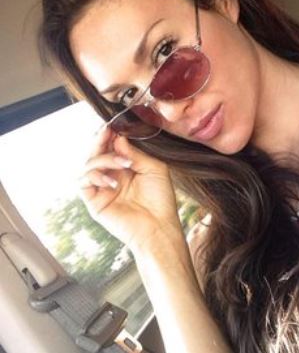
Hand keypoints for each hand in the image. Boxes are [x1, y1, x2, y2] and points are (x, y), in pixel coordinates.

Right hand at [79, 126, 182, 252]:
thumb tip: (118, 137)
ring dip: (104, 159)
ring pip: (88, 164)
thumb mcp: (154, 168)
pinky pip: (83, 182)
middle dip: (101, 140)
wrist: (159, 226)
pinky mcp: (95, 201)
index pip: (111, 146)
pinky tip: (113, 181)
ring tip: (124, 164)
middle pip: (96, 152)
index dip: (109, 135)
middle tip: (107, 132)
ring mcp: (102, 187)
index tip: (113, 126)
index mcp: (126, 167)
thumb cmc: (160, 199)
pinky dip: (95, 175)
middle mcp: (112, 175)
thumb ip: (136, 152)